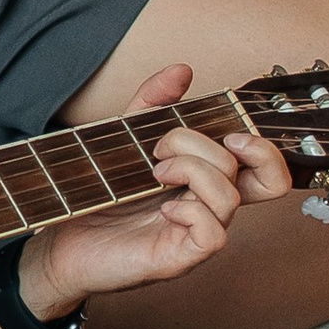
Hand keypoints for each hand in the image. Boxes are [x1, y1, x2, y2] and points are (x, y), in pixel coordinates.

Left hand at [22, 64, 293, 319]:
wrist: (62, 241)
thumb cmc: (100, 196)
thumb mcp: (126, 138)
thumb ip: (154, 103)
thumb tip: (182, 70)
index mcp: (207, 181)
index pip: (267, 170)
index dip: (263, 148)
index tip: (229, 133)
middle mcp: (210, 208)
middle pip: (255, 175)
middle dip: (203, 146)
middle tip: (159, 151)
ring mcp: (198, 234)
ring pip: (230, 198)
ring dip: (191, 172)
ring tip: (154, 174)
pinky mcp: (180, 258)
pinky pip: (213, 234)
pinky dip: (189, 211)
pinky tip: (162, 206)